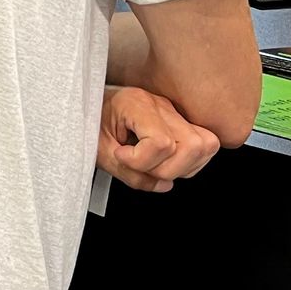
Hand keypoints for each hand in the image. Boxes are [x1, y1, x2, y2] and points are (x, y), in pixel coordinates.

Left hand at [98, 85, 223, 193]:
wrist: (85, 105)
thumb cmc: (89, 122)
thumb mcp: (99, 151)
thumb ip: (129, 173)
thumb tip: (164, 185)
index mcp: (135, 103)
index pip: (161, 142)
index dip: (141, 161)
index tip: (121, 156)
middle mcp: (160, 104)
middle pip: (193, 145)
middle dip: (168, 169)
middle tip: (140, 166)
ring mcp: (173, 111)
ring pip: (205, 145)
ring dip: (182, 166)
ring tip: (153, 164)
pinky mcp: (179, 120)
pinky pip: (203, 144)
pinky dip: (187, 161)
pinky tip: (163, 161)